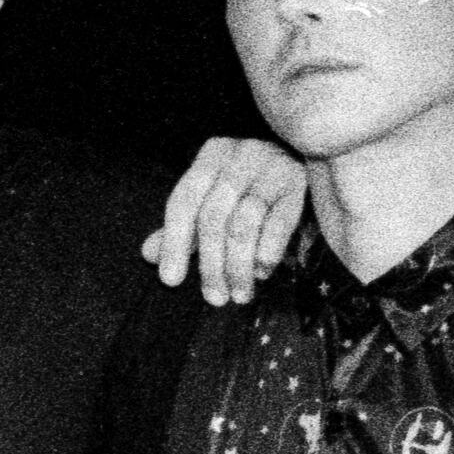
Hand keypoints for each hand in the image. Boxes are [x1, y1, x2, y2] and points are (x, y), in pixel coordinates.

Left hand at [143, 136, 309, 305]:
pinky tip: (262, 273)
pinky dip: (267, 251)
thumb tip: (148, 253)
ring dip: (239, 266)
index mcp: (212, 155)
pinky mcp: (300, 182)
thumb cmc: (249, 188)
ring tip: (239, 295)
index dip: (174, 243)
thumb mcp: (211, 201)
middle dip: (211, 264)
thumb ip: (179, 228)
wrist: (304, 161)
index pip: (184, 201)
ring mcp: (273, 165)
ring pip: (245, 223)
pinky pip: (279, 222)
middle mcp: (241, 154)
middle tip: (215, 298)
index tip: (170, 281)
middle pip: (214, 215)